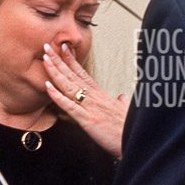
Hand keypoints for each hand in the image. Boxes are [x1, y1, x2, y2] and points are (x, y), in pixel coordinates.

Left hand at [43, 42, 127, 157]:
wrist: (139, 138)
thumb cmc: (131, 126)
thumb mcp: (126, 110)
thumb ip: (122, 102)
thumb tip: (122, 96)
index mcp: (101, 94)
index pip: (83, 73)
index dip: (71, 60)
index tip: (63, 48)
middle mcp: (94, 97)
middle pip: (73, 75)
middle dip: (59, 60)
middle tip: (47, 46)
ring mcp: (91, 107)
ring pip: (69, 86)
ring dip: (55, 73)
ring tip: (45, 59)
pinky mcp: (88, 120)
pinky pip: (70, 106)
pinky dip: (58, 96)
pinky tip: (48, 87)